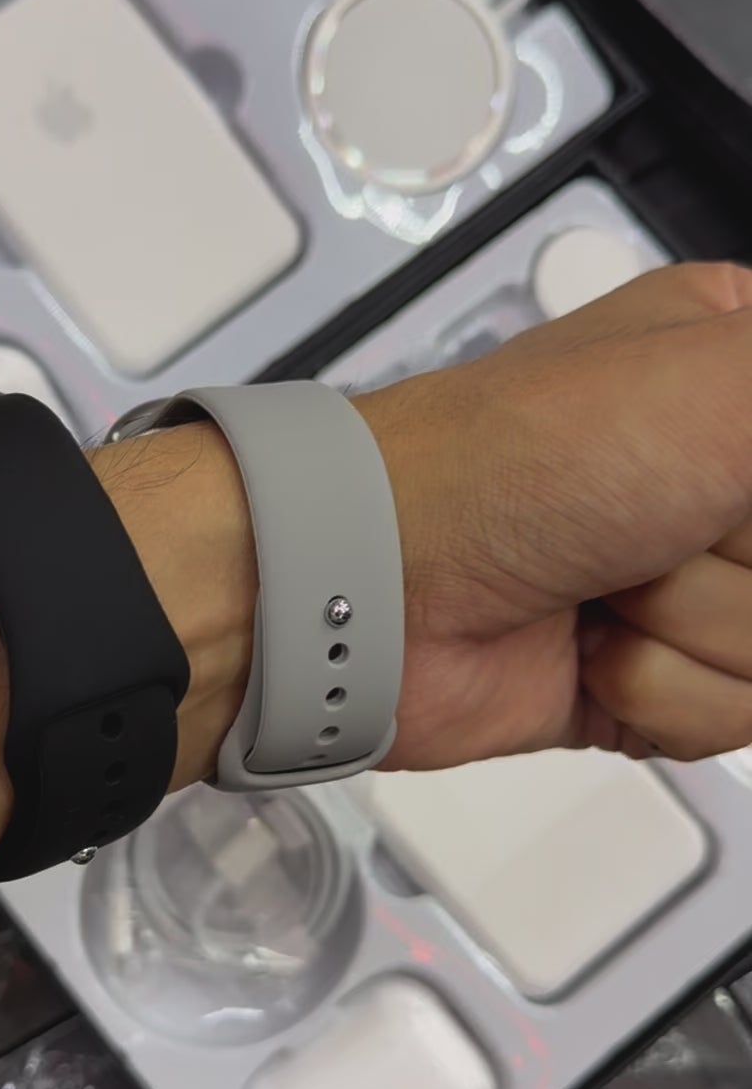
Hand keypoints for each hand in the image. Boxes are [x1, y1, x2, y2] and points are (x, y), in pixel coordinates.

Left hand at [356, 261, 751, 768]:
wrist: (373, 595)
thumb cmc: (511, 462)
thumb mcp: (728, 385)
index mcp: (746, 371)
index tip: (730, 517)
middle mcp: (727, 473)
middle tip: (676, 532)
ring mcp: (695, 581)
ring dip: (703, 635)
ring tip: (616, 586)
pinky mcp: (661, 676)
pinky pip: (734, 717)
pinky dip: (666, 697)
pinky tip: (596, 650)